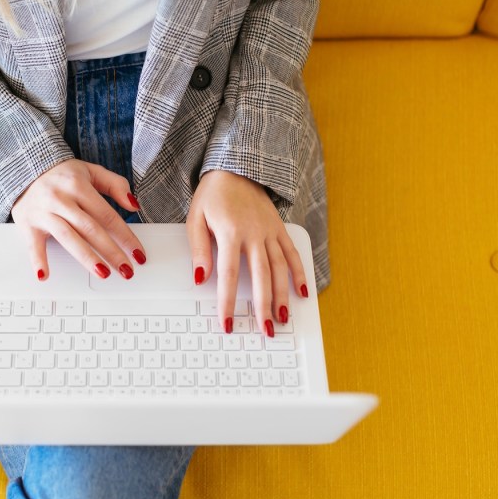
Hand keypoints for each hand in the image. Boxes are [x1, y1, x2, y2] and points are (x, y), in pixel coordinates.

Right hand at [11, 159, 145, 280]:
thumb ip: (115, 185)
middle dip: (111, 251)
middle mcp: (61, 199)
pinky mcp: (28, 224)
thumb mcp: (91, 171)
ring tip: (103, 273)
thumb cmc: (61, 175)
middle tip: (126, 270)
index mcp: (78, 186)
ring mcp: (44, 212)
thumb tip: (134, 206)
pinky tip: (45, 275)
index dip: (125, 236)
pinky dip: (38, 260)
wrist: (24, 168)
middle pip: (91, 229)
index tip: (137, 253)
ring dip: (86, 257)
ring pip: (68, 238)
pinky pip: (33, 245)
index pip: (107, 215)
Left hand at [186, 170, 308, 335]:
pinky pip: (292, 253)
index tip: (227, 323)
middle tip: (265, 330)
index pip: (228, 275)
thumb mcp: (195, 218)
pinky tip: (301, 292)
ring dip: (282, 296)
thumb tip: (200, 278)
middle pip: (261, 277)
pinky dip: (299, 273)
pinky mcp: (279, 229)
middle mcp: (254, 234)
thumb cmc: (212, 195)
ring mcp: (269, 232)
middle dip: (263, 306)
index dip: (228, 302)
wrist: (236, 168)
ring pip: (279, 269)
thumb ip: (199, 249)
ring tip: (283, 318)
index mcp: (230, 232)